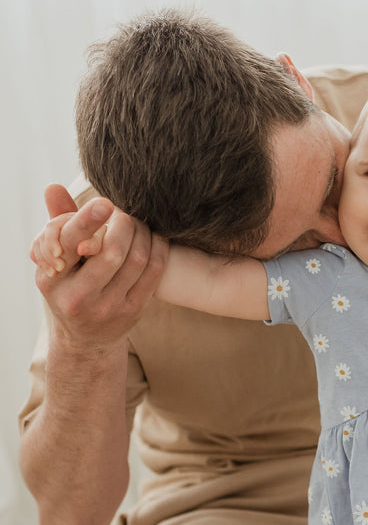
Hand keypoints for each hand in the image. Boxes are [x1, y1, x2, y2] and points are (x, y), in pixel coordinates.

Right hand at [31, 184, 168, 351]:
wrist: (85, 338)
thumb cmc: (69, 287)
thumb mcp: (55, 262)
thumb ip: (58, 224)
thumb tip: (53, 186)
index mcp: (53, 279)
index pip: (70, 244)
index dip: (89, 221)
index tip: (105, 203)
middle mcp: (79, 297)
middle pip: (111, 251)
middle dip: (123, 224)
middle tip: (123, 211)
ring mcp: (109, 307)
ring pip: (136, 259)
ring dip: (142, 232)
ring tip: (137, 221)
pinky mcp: (133, 311)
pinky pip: (153, 273)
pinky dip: (158, 248)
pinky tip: (155, 236)